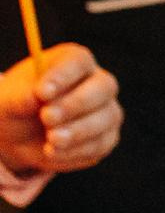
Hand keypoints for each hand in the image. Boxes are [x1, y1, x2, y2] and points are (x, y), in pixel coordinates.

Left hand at [0, 44, 119, 174]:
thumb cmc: (16, 106)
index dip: (63, 75)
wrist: (18, 135)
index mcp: (72, 62)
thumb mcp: (9, 100)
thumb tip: (38, 96)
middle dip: (75, 104)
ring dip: (77, 131)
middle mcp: (96, 82)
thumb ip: (21, 96)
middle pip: (103, 87)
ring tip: (50, 140)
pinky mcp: (107, 137)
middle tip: (46, 117)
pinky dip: (76, 150)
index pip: (78, 61)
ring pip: (106, 118)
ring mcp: (106, 110)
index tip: (42, 92)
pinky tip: (53, 152)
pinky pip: (101, 143)